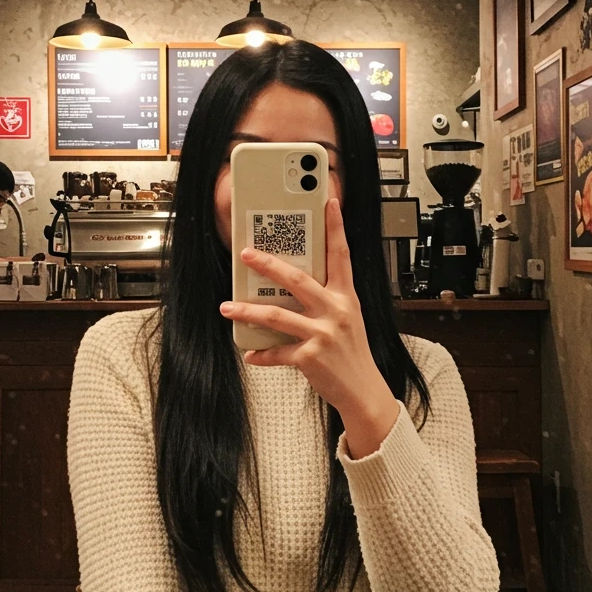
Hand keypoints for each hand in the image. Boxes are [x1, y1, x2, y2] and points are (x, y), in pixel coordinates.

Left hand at [219, 198, 398, 455]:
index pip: (341, 254)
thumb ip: (325, 298)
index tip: (329, 200)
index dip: (335, 226)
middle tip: (245, 254)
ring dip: (247, 310)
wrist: (364, 391)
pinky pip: (277, 351)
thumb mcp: (346, 318)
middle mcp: (336, 311)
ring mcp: (322, 334)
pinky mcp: (310, 358)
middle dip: (268, 264)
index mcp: (346, 296)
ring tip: (227, 307)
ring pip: (276, 315)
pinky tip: (250, 353)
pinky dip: (261, 353)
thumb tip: (289, 283)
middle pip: (297, 279)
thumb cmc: (351, 352)